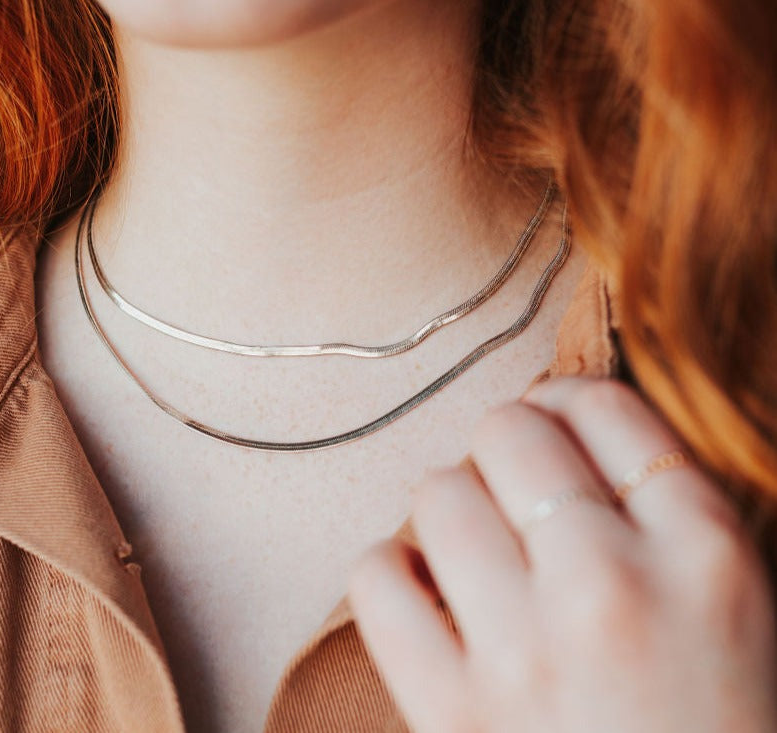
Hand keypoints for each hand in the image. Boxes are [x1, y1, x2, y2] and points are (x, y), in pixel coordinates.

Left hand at [348, 377, 776, 732]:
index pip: (602, 405)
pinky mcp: (452, 712)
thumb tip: (548, 410)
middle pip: (508, 430)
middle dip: (505, 450)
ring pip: (437, 491)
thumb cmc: (705, 723)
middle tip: (514, 496)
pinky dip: (391, 576)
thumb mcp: (728, 604)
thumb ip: (657, 505)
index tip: (554, 428)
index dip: (565, 404)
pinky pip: (377, 577)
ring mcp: (526, 652)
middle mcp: (613, 589)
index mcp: (706, 556)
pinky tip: (428, 601)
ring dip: (450, 511)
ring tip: (477, 555)